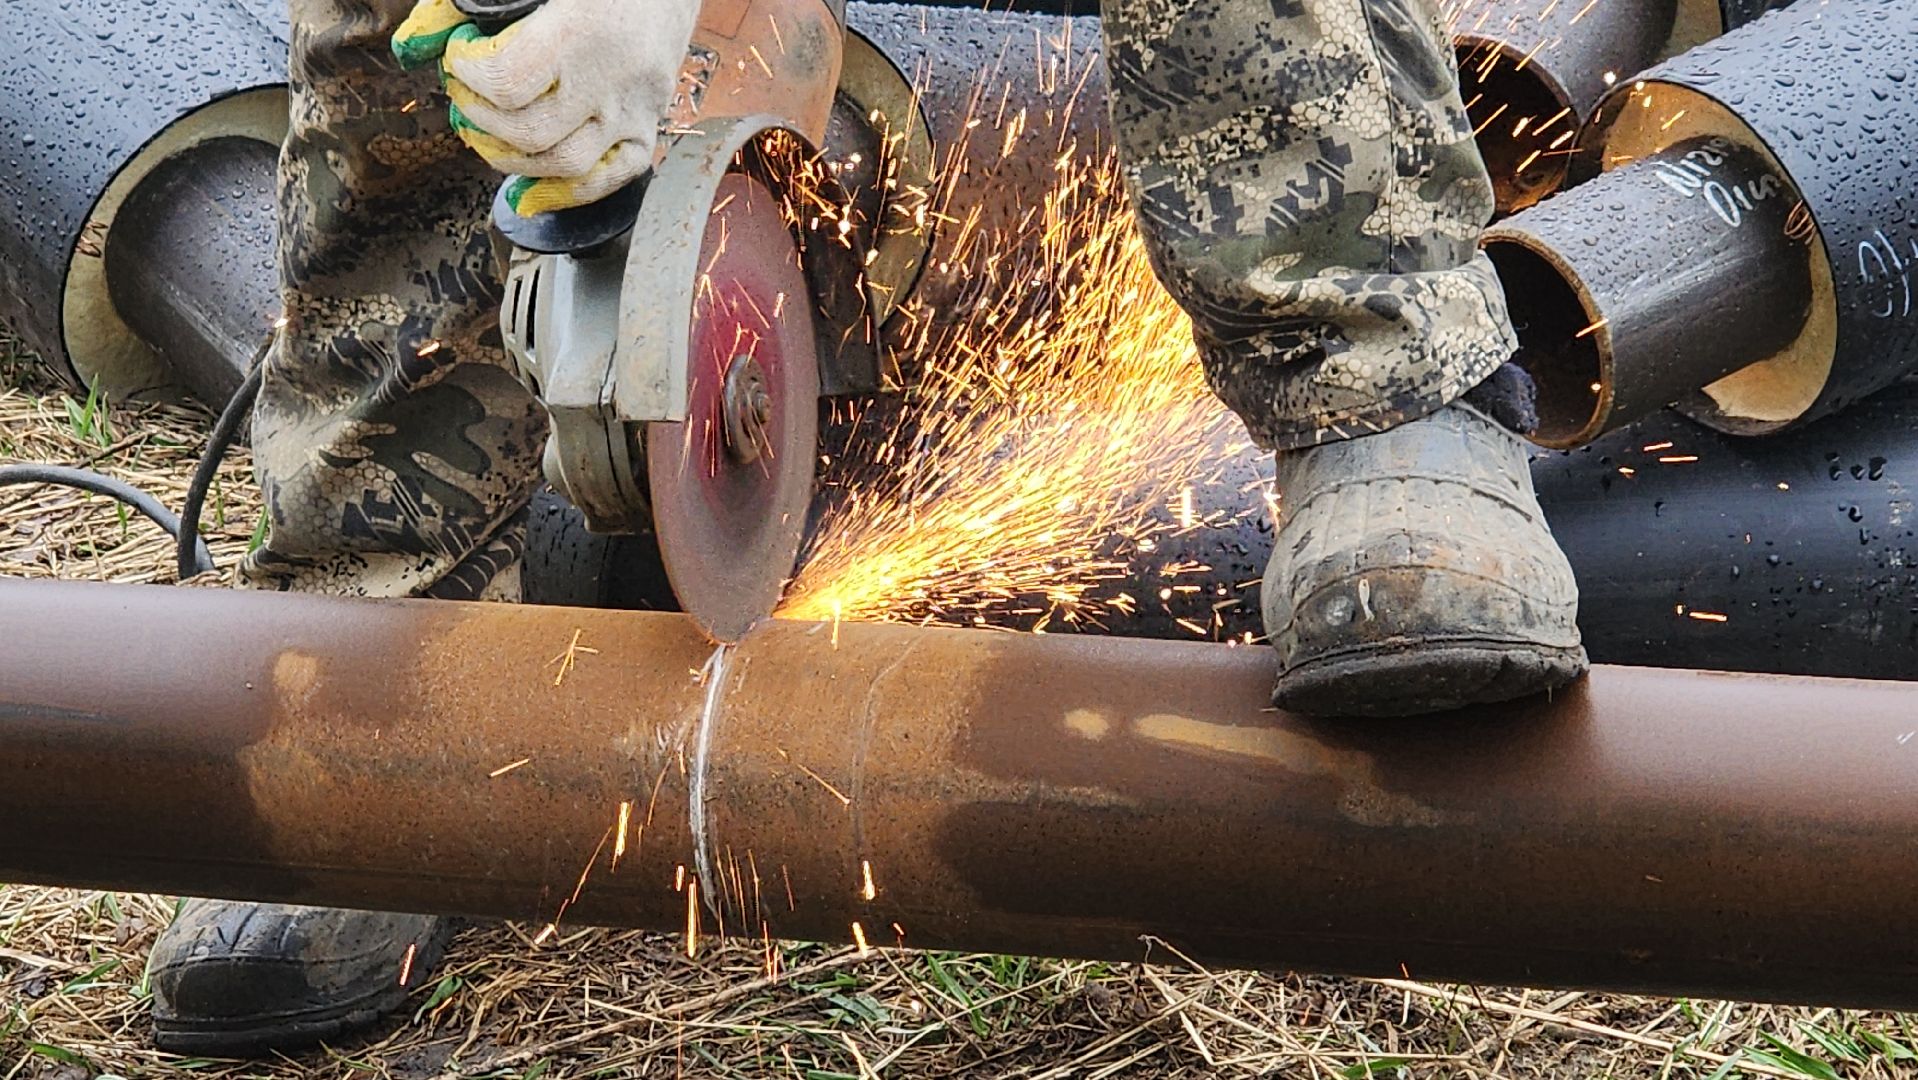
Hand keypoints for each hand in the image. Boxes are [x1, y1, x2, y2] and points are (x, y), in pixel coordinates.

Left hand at [393, 0, 697, 215]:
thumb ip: (463, 5)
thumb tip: (414, 46)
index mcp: (583, 32)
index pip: (508, 82)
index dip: (468, 75)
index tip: (460, 56)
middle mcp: (612, 79)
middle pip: (530, 133)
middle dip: (481, 119)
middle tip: (466, 95)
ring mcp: (634, 110)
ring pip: (566, 165)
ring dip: (512, 158)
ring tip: (487, 132)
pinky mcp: (648, 127)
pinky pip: (611, 179)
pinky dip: (566, 192)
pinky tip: (529, 189)